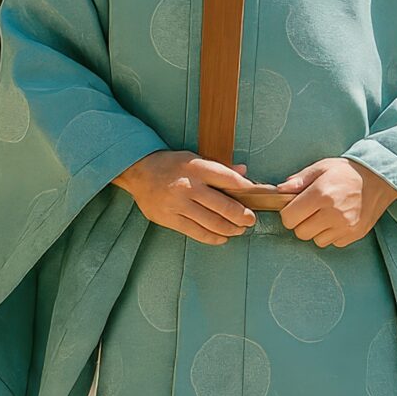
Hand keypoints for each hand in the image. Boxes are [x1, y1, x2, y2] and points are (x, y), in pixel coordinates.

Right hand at [112, 149, 256, 244]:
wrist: (139, 171)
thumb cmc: (170, 164)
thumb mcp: (194, 158)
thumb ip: (219, 167)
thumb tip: (244, 172)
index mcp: (196, 167)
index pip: (228, 179)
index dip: (246, 189)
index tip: (257, 196)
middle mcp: (188, 186)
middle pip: (223, 206)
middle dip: (241, 216)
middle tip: (250, 220)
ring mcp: (178, 204)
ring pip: (211, 222)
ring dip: (230, 229)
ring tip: (239, 230)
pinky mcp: (169, 219)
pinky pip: (196, 232)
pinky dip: (212, 237)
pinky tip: (222, 237)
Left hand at [276, 157, 396, 247]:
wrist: (380, 179)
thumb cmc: (348, 172)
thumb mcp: (322, 167)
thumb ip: (299, 179)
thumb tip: (279, 191)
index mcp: (322, 194)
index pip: (289, 217)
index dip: (288, 213)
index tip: (295, 207)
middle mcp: (333, 213)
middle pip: (300, 232)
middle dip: (301, 223)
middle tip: (310, 211)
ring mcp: (345, 226)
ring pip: (316, 240)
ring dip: (316, 230)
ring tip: (326, 214)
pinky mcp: (354, 234)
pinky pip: (332, 243)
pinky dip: (331, 234)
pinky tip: (338, 219)